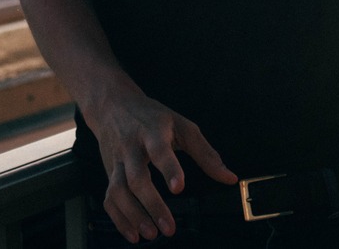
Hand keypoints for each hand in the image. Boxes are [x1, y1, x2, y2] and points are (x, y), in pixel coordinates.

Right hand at [88, 90, 235, 242]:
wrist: (112, 104)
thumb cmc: (152, 117)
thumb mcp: (182, 126)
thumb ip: (206, 153)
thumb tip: (229, 178)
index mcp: (153, 132)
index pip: (160, 150)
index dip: (168, 168)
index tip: (179, 188)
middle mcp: (132, 147)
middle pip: (136, 177)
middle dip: (152, 204)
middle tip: (168, 228)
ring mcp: (118, 161)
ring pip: (118, 190)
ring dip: (133, 215)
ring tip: (150, 234)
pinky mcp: (109, 173)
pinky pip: (109, 199)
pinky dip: (119, 218)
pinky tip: (134, 234)